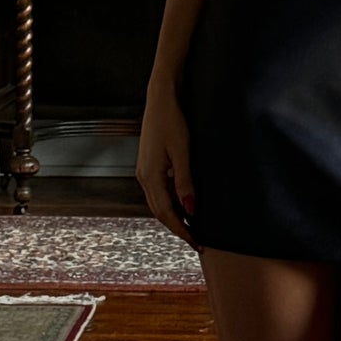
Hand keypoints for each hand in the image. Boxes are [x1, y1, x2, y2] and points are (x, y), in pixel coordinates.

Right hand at [136, 79, 198, 247]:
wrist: (161, 98)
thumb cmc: (172, 121)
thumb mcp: (183, 152)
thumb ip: (186, 182)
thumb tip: (191, 210)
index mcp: (150, 176)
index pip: (167, 213)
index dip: (182, 230)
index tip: (197, 243)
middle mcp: (143, 176)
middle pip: (159, 212)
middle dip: (177, 228)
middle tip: (197, 241)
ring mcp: (144, 171)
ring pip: (158, 203)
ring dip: (173, 217)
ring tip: (192, 227)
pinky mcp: (149, 165)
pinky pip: (158, 192)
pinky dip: (170, 203)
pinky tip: (183, 205)